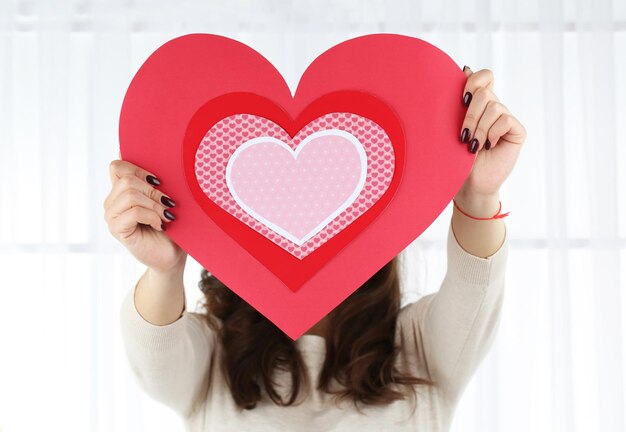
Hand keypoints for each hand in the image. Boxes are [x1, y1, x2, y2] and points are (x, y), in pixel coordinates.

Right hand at [104, 160, 186, 273]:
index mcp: (122, 191)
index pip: (117, 166)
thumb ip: (154, 183)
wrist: (172, 255)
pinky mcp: (116, 230)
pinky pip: (134, 212)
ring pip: (130, 194)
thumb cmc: (171, 227)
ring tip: (165, 216)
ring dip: (154, 205)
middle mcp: (112, 202)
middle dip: (152, 190)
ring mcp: (112, 216)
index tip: (159, 182)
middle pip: (126, 179)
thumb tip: (154, 161)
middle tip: (168, 204)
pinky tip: (160, 225)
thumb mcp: (165, 200)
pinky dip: (152, 216)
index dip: (139, 168)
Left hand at [454, 67, 526, 208]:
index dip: (472, 82)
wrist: (468, 185)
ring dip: (479, 128)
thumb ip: (458, 100)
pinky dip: (492, 133)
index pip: (483, 77)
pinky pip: (506, 120)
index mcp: (477, 104)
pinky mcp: (517, 131)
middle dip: (470, 114)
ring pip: (494, 106)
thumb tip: (465, 68)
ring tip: (473, 146)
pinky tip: (488, 146)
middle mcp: (493, 108)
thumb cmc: (455, 159)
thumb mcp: (451, 127)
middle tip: (463, 135)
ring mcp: (506, 119)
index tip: (460, 101)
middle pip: (485, 92)